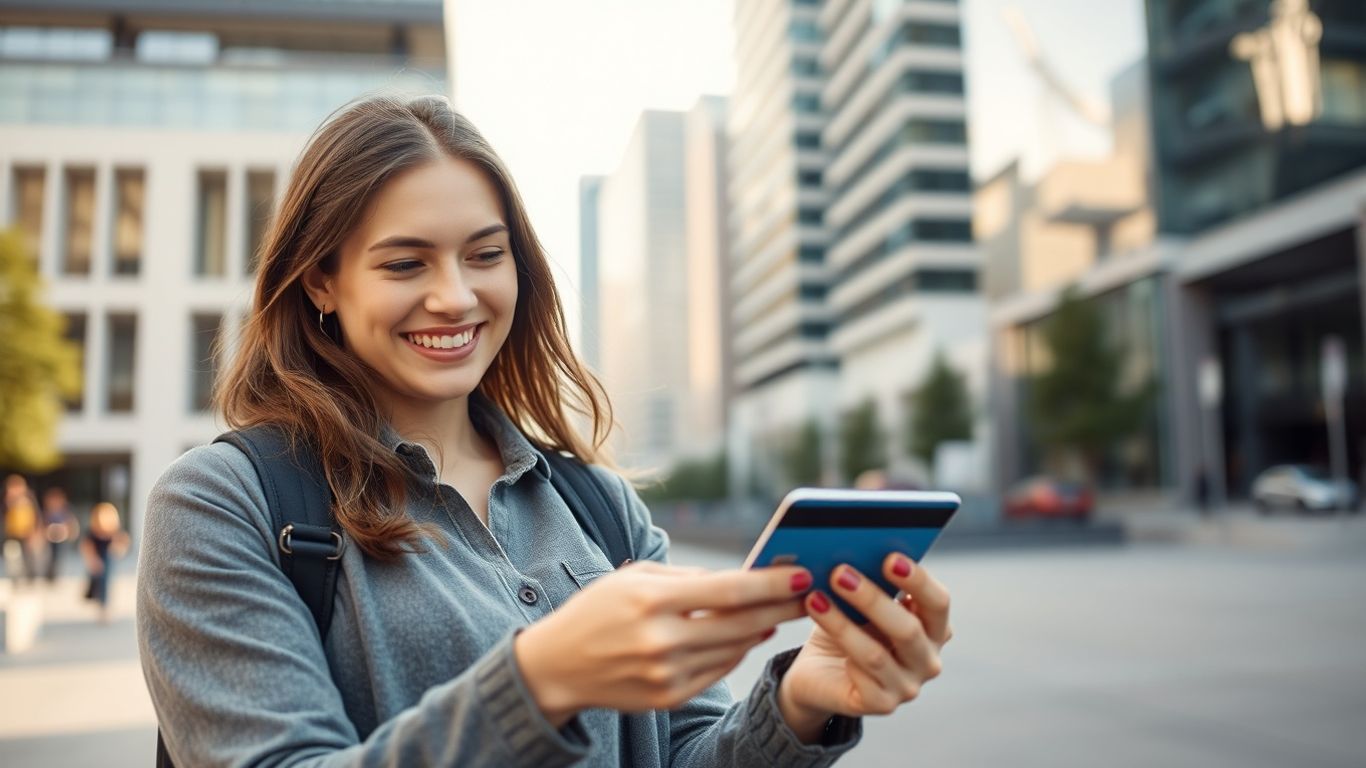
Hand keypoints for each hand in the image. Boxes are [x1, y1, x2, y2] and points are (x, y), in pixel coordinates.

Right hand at [516, 560, 810, 726]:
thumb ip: (686, 577)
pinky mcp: (668, 698)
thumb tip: (739, 578)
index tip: (801, 573)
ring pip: (734, 649)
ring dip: (763, 629)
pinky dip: (737, 652)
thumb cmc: (597, 610)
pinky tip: (749, 635)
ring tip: (782, 611)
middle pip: (741, 623)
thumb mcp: (633, 578)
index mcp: (652, 599)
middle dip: (781, 607)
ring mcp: (666, 673)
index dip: (771, 583)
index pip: (728, 590)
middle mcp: (661, 639)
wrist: (557, 666)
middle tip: (809, 593)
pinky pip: (718, 671)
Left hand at [777, 554, 951, 741]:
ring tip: (815, 597)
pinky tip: (820, 636)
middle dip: (872, 598)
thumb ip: (871, 581)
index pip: (938, 602)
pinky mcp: (882, 705)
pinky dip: (840, 650)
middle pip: (908, 629)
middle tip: (840, 573)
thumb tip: (857, 553)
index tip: (890, 557)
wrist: (820, 672)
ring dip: (842, 623)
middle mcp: (928, 659)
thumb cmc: (848, 626)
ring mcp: (908, 686)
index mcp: (934, 627)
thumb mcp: (861, 602)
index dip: (918, 580)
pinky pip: (861, 677)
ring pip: (876, 654)